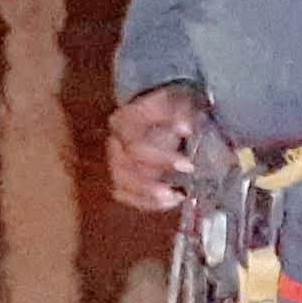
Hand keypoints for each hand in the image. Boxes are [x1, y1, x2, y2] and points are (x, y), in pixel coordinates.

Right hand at [107, 85, 206, 214]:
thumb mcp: (178, 100)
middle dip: (153, 184)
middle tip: (178, 191)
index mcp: (123, 121)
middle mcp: (114, 143)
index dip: (161, 159)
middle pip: (125, 170)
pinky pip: (125, 195)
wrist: (159, 110)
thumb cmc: (168, 107)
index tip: (187, 165)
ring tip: (175, 197)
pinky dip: (146, 202)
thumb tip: (185, 128)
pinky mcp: (119, 177)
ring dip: (149, 197)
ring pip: (122, 186)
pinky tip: (169, 201)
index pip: (134, 146)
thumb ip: (182, 112)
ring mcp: (114, 162)